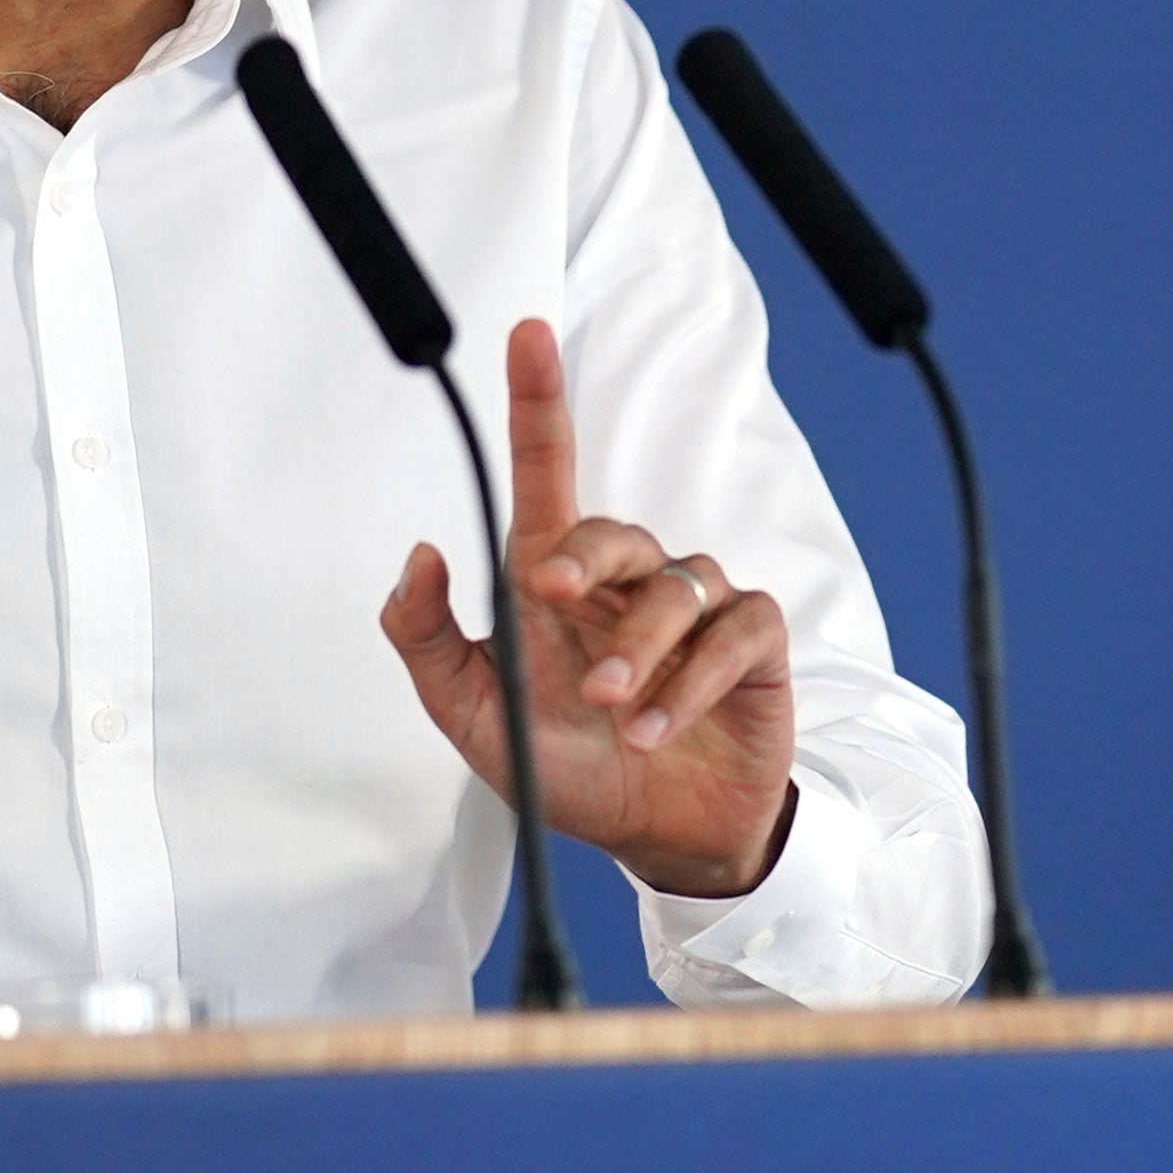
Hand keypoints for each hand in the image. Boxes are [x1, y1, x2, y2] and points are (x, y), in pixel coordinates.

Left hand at [382, 319, 798, 901]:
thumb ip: (429, 642)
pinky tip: (658, 728)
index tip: (527, 335)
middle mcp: (626, 583)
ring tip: (615, 713)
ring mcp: (695, 609)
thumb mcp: (475, 717)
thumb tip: (419, 554)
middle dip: (585, 558)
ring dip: (638, 652)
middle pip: (613, 530)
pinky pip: (733, 630)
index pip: (546, 475)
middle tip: (552, 598)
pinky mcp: (753, 645)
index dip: (538, 404)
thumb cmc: (565, 767)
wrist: (658, 838)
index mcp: (555, 584)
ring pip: (675, 587)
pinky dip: (692, 682)